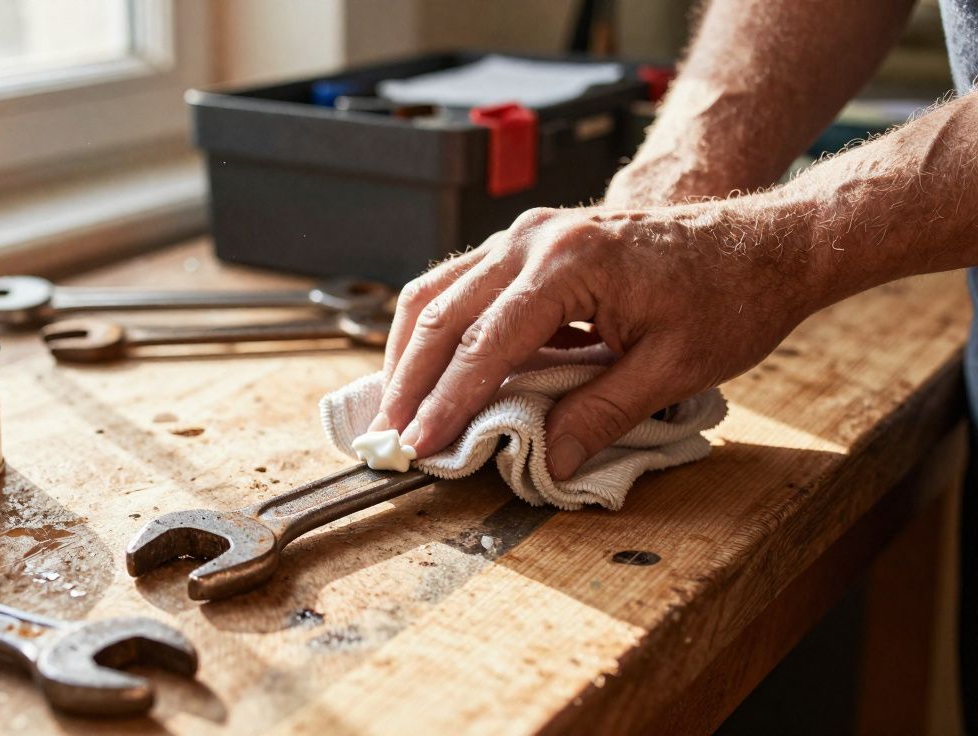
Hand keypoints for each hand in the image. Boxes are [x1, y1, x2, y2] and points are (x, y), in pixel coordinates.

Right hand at [371, 200, 818, 479]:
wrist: (763, 243)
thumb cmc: (729, 296)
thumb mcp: (673, 368)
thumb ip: (600, 414)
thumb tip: (545, 461)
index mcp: (570, 262)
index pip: (486, 343)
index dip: (448, 402)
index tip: (421, 447)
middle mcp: (535, 236)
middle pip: (441, 310)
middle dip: (408, 379)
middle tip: (387, 435)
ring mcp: (528, 232)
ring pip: (438, 289)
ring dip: (410, 351)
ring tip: (395, 407)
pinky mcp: (530, 241)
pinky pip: (461, 282)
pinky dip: (437, 328)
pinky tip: (429, 368)